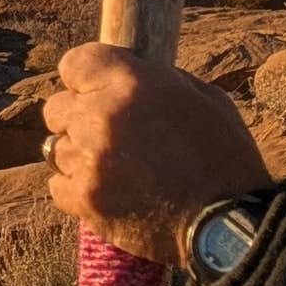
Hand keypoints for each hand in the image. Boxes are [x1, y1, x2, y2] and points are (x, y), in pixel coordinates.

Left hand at [41, 43, 272, 266]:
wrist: (229, 222)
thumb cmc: (225, 157)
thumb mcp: (203, 99)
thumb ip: (155, 82)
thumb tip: (125, 78)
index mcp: (134, 83)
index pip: (74, 63)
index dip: (82, 79)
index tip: (92, 91)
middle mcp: (104, 116)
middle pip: (57, 108)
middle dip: (77, 119)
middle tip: (109, 138)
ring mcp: (90, 159)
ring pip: (57, 149)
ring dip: (80, 157)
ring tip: (118, 171)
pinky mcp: (84, 198)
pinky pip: (58, 185)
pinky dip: (77, 190)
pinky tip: (110, 194)